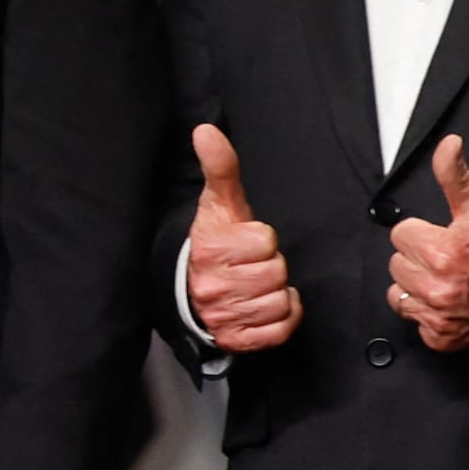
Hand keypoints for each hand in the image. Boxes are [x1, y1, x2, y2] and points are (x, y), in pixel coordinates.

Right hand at [183, 123, 298, 351]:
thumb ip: (220, 167)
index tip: (244, 243)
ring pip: (279, 300)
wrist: (186, 292)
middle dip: (269, 268)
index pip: (265, 241)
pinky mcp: (239, 338)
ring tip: (256, 286)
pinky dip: (282, 318)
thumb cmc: (212, 245)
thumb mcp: (217, 204)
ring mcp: (226, 314)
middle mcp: (214, 284)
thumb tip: (206, 131)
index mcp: (212, 249)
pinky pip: (280, 328)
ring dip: (276, 294)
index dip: (261, 240)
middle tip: (250, 266)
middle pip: (276, 272)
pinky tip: (267, 306)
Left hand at [386, 136, 468, 351]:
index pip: (400, 234)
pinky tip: (450, 301)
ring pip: (398, 293)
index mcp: (443, 253)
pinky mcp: (441, 337)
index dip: (423, 232)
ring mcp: (439, 316)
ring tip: (447, 279)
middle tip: (449, 257)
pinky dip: (427, 312)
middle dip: (419, 257)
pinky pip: (413, 321)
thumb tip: (447, 146)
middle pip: (396, 263)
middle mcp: (438, 287)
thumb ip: (456, 175)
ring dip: (417, 285)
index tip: (444, 236)